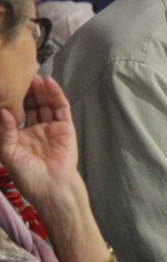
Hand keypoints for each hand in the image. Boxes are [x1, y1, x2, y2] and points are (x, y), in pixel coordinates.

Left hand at [0, 76, 82, 216]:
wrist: (52, 187)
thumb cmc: (27, 175)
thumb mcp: (9, 153)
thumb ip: (6, 131)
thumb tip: (3, 111)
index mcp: (20, 137)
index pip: (16, 113)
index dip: (13, 100)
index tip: (7, 85)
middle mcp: (36, 129)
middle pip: (31, 105)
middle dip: (26, 91)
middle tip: (20, 74)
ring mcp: (51, 127)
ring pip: (45, 104)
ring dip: (40, 90)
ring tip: (33, 75)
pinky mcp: (65, 127)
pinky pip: (61, 107)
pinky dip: (56, 94)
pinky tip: (49, 83)